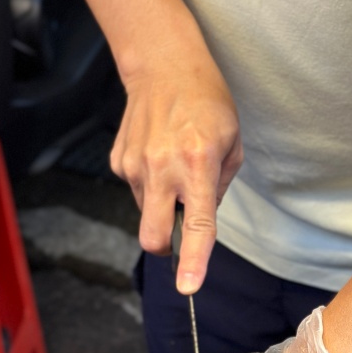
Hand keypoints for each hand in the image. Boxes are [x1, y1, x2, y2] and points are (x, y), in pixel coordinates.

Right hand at [110, 55, 242, 293]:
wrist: (163, 65)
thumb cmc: (207, 103)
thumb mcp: (232, 145)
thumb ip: (218, 189)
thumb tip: (199, 223)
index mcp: (198, 164)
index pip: (196, 225)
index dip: (191, 261)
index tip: (187, 287)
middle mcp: (162, 167)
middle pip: (152, 236)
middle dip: (164, 248)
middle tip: (177, 235)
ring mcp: (135, 165)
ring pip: (146, 212)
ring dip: (161, 204)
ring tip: (175, 167)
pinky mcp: (119, 161)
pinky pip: (136, 190)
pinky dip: (150, 184)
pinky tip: (158, 155)